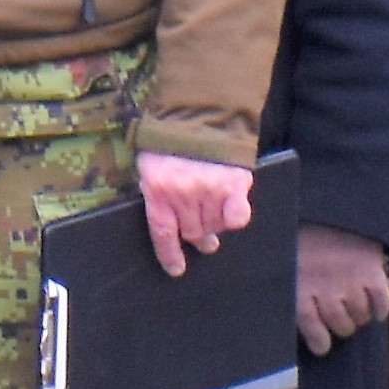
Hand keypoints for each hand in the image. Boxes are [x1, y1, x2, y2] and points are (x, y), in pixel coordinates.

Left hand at [138, 150, 256, 276]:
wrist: (199, 119)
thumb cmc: (169, 146)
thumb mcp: (150, 168)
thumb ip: (156, 195)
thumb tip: (168, 228)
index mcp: (158, 191)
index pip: (163, 233)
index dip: (169, 255)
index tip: (176, 269)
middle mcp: (184, 194)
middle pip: (192, 232)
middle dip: (196, 236)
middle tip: (202, 237)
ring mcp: (210, 190)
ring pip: (214, 226)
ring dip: (213, 225)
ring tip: (213, 214)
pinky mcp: (235, 185)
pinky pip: (237, 217)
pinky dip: (234, 219)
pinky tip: (232, 214)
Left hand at [295, 220, 388, 352]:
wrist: (336, 216)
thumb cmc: (308, 247)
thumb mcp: (290, 266)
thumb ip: (296, 294)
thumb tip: (307, 330)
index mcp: (300, 283)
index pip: (308, 322)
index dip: (317, 339)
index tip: (323, 348)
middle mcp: (325, 284)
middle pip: (340, 323)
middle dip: (342, 328)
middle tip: (342, 322)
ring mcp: (350, 279)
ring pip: (360, 315)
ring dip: (360, 317)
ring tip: (355, 309)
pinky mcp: (373, 273)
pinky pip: (381, 302)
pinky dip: (380, 309)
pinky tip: (375, 308)